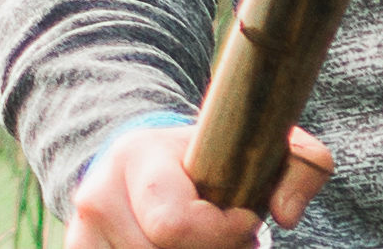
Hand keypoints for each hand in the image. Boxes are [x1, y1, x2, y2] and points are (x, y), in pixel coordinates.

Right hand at [67, 122, 329, 247]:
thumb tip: (286, 216)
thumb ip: (300, 165)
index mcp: (138, 156)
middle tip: (227, 238)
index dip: (221, 233)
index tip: (245, 220)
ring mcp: (82, 232)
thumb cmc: (211, 155)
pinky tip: (180, 247)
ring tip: (203, 242)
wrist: (142, 157)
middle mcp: (98, 195)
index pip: (176, 224)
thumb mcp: (258, 144)